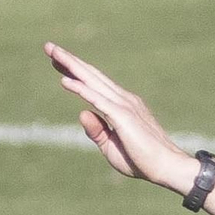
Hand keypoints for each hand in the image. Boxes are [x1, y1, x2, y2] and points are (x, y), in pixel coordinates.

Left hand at [43, 42, 201, 194]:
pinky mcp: (122, 116)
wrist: (166, 167)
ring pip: (92, 81)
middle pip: (91, 75)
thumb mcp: (110, 147)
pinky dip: (81, 89)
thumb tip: (81, 113)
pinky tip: (65, 81)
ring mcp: (123, 105)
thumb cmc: (141, 160)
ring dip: (71, 66)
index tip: (58, 62)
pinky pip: (97, 99)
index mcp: (121, 106)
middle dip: (69, 60)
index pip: (95, 84)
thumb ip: (97, 131)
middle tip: (49, 47)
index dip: (75, 72)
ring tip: (52, 52)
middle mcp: (123, 99)